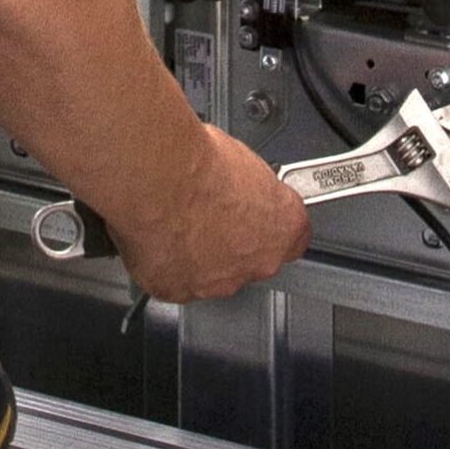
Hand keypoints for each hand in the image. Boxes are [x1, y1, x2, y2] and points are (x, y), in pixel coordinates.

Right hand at [113, 124, 309, 302]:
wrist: (160, 178)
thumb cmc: (201, 163)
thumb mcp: (243, 158)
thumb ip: (250, 185)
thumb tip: (239, 182)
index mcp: (285, 227)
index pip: (292, 237)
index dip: (269, 223)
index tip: (255, 211)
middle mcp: (257, 262)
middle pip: (250, 258)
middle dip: (231, 240)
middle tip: (207, 212)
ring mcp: (217, 282)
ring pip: (211, 274)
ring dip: (198, 253)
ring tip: (176, 220)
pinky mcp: (177, 290)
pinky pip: (173, 280)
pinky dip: (165, 263)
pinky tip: (157, 236)